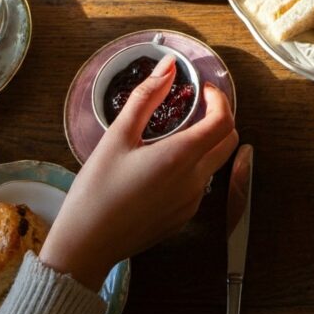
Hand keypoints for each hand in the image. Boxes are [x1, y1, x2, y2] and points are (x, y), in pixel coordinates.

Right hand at [39, 56, 237, 290]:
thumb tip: (168, 66)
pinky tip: (163, 164)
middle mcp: (195, 181)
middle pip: (228, 141)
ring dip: (207, 142)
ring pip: (216, 162)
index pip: (223, 121)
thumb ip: (146, 97)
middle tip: (194, 106)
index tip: (202, 89)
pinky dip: (195, 165)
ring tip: (174, 133)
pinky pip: (201, 184)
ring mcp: (193, 202)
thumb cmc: (96, 189)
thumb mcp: (117, 136)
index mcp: (181, 157)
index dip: (219, 99)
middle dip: (219, 117)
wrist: (85, 246)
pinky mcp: (184, 217)